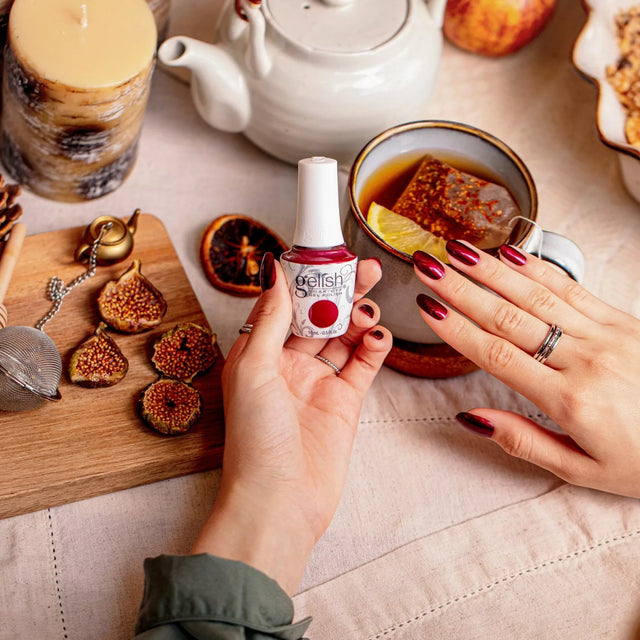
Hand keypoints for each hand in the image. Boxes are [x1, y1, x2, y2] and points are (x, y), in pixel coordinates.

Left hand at [191, 255, 391, 592]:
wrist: (280, 501)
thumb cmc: (255, 440)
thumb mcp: (253, 368)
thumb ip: (271, 318)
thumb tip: (274, 272)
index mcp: (259, 353)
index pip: (287, 303)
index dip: (306, 279)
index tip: (326, 256)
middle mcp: (288, 365)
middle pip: (320, 315)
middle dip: (341, 291)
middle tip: (365, 270)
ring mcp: (318, 382)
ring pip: (344, 336)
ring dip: (358, 318)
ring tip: (368, 311)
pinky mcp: (344, 402)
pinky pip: (363, 364)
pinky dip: (373, 347)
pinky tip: (377, 338)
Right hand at [413, 240, 639, 498]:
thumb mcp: (582, 470)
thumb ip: (524, 441)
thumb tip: (474, 417)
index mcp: (569, 400)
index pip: (496, 355)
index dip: (457, 329)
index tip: (427, 307)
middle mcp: (585, 358)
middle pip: (509, 316)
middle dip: (462, 288)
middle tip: (429, 265)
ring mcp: (606, 334)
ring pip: (537, 294)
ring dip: (493, 270)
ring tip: (459, 250)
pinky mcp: (623, 320)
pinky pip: (573, 288)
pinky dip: (539, 269)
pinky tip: (513, 254)